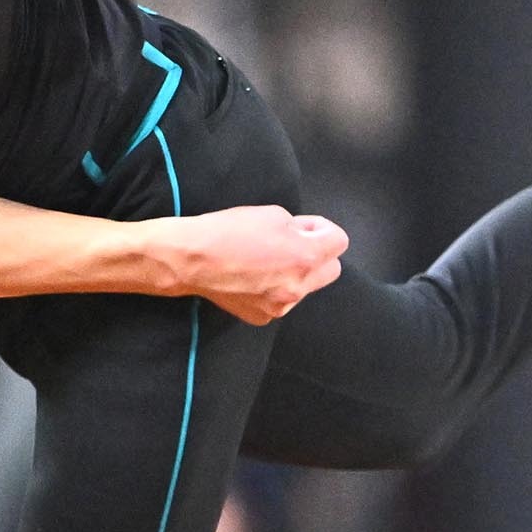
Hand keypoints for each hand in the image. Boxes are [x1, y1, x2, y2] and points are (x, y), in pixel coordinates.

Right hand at [168, 205, 348, 324]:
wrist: (191, 260)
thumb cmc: (227, 231)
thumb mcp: (269, 213)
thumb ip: (298, 226)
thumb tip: (307, 234)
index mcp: (305, 256)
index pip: (340, 241)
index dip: (322, 229)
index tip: (302, 227)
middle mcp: (299, 286)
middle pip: (332, 270)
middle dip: (317, 255)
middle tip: (290, 245)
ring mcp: (282, 306)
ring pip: (305, 288)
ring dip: (294, 274)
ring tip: (263, 263)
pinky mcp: (264, 317)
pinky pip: (281, 301)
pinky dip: (272, 290)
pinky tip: (250, 279)